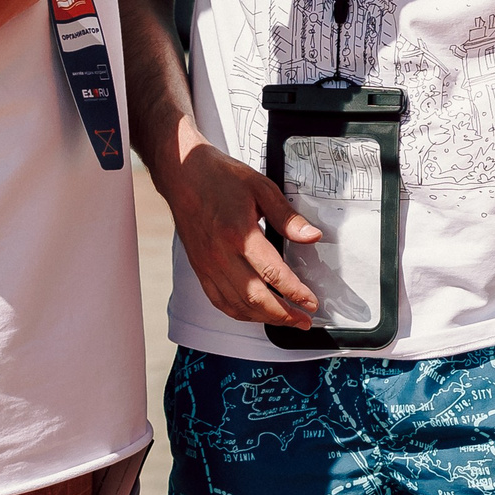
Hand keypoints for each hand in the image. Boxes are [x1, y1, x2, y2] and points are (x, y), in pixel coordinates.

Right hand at [156, 134, 322, 329]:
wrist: (183, 174)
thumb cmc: (219, 177)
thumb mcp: (261, 188)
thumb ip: (287, 217)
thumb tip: (312, 236)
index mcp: (239, 234)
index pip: (273, 273)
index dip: (295, 293)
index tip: (311, 303)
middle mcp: (221, 254)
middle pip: (256, 298)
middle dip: (283, 315)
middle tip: (303, 320)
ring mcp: (208, 265)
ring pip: (237, 305)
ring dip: (263, 319)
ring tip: (285, 320)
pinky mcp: (200, 269)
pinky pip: (219, 301)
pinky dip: (239, 313)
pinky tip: (254, 313)